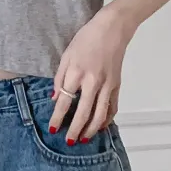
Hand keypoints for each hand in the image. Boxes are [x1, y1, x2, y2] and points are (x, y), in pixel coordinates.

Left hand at [50, 5, 132, 143]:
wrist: (113, 28)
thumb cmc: (87, 38)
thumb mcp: (67, 55)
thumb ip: (60, 78)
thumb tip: (56, 98)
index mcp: (77, 73)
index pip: (65, 101)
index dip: (58, 117)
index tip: (53, 129)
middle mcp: (92, 81)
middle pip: (83, 112)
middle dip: (75, 130)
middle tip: (69, 141)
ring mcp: (107, 84)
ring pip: (100, 114)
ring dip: (91, 129)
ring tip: (84, 139)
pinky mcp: (117, 85)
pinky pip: (112, 107)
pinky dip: (107, 119)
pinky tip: (100, 127)